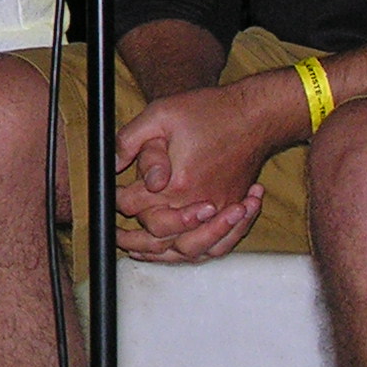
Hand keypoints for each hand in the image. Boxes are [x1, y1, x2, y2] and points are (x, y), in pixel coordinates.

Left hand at [111, 74, 296, 263]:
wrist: (255, 115)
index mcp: (176, 183)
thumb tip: (112, 165)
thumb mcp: (160, 114)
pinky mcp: (233, 211)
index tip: (111, 195)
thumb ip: (130, 140)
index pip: (134, 206)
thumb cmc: (210, 112)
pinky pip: (216, 247)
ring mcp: (219, 211)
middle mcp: (197, 204)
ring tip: (139, 251)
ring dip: (160, 254)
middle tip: (117, 235)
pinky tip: (177, 252)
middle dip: (132, 238)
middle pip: (157, 236)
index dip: (116, 201)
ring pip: (186, 250)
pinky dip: (196, 254)